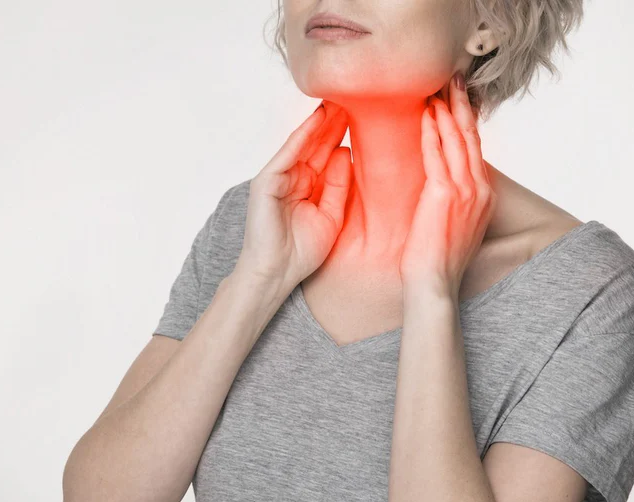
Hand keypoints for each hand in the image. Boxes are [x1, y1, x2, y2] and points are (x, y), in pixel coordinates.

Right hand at [235, 101, 351, 291]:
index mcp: (309, 186)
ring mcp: (279, 177)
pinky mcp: (266, 181)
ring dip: (320, 122)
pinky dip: (302, 137)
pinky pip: (288, 154)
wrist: (277, 274)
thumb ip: (339, 185)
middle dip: (335, 122)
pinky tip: (317, 120)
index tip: (367, 115)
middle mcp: (294, 177)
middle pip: (317, 143)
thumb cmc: (301, 252)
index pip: (328, 154)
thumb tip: (346, 151)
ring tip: (338, 98)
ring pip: (303, 143)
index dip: (344, 134)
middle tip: (355, 96)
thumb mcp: (332, 215)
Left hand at [399, 73, 495, 299]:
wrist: (435, 282)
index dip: (467, 120)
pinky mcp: (444, 194)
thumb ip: (455, 198)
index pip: (475, 148)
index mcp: (483, 195)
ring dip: (446, 111)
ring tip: (438, 89)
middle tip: (453, 79)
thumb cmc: (438, 258)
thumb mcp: (456, 222)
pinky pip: (437, 155)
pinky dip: (431, 133)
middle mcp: (479, 189)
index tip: (459, 98)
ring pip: (457, 140)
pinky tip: (425, 115)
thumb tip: (441, 180)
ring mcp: (464, 191)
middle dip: (461, 105)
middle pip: (471, 137)